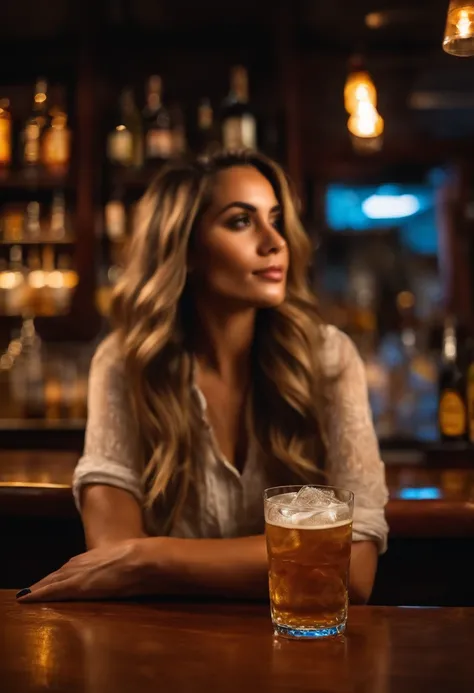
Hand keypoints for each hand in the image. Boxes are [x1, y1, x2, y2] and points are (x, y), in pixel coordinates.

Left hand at [16, 539, 152, 602]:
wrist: (145, 560)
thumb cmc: (146, 560)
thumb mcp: (134, 560)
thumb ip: (128, 565)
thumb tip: (137, 571)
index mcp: (99, 556)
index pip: (76, 565)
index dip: (65, 572)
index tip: (56, 577)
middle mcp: (86, 561)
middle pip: (62, 571)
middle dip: (49, 579)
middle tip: (34, 587)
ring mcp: (80, 573)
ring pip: (54, 579)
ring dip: (41, 585)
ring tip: (29, 592)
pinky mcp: (77, 586)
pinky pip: (52, 590)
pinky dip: (39, 593)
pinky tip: (27, 597)